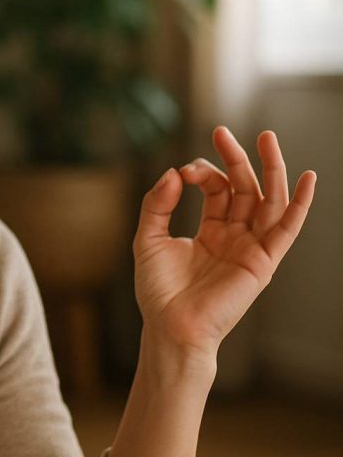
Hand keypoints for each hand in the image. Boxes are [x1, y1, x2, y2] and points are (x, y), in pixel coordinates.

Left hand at [132, 126, 315, 358]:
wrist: (171, 326)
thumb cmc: (159, 291)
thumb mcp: (148, 238)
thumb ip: (157, 204)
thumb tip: (173, 172)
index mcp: (212, 232)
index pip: (217, 189)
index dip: (203, 171)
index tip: (183, 172)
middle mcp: (236, 237)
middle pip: (244, 188)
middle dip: (235, 158)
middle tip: (222, 131)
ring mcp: (251, 248)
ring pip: (269, 200)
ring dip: (271, 168)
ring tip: (267, 137)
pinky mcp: (263, 261)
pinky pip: (288, 228)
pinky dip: (300, 203)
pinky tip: (307, 178)